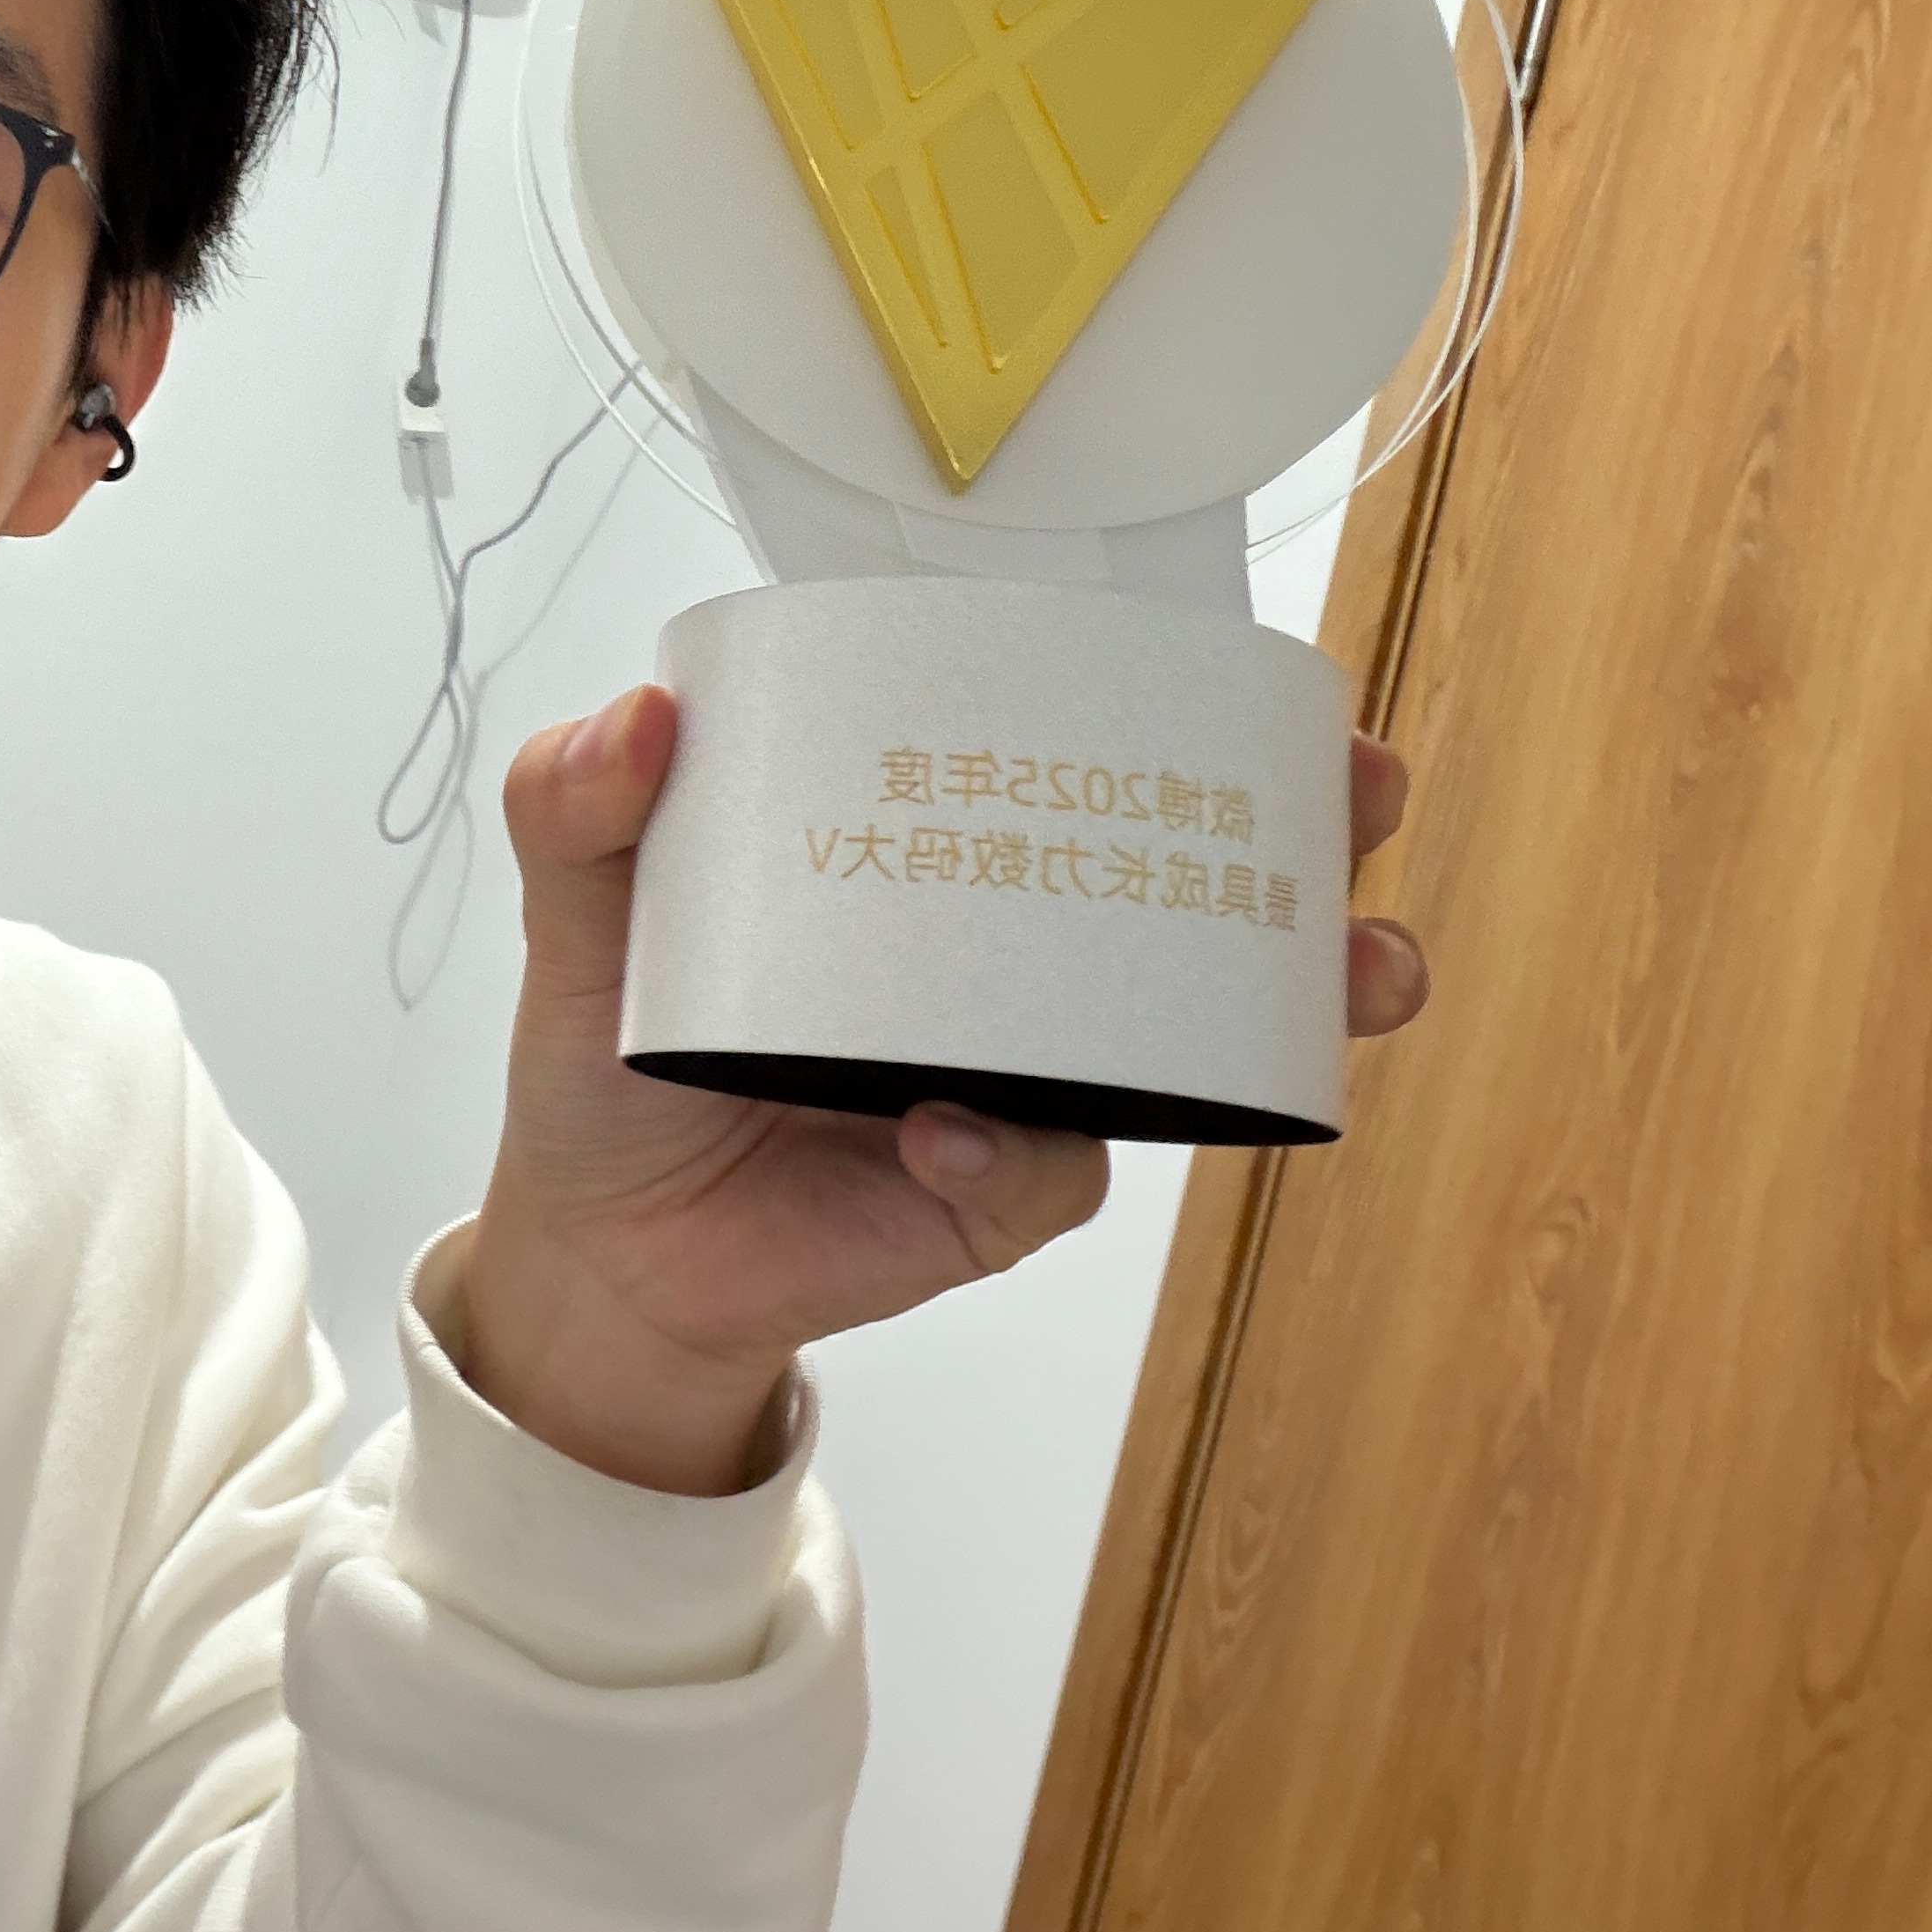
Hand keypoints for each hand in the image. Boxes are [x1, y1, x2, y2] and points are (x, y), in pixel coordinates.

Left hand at [451, 690, 1428, 1494]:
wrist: (597, 1247)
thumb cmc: (611, 1054)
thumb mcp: (577, 907)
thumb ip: (574, 802)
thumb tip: (639, 718)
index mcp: (925, 855)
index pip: (1073, 761)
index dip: (1187, 716)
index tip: (1273, 684)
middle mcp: (999, 966)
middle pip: (1192, 888)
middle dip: (1308, 843)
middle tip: (1357, 808)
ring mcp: (1017, 1081)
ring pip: (1187, 1039)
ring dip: (1277, 1004)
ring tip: (1336, 978)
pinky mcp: (992, 1193)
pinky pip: (1048, 1170)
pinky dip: (1007, 1146)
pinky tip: (940, 1130)